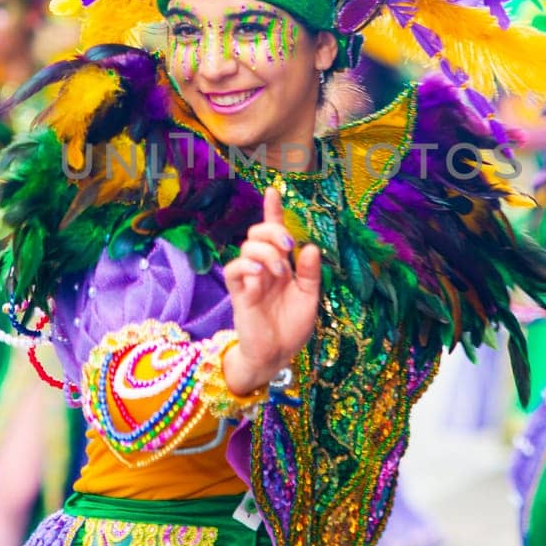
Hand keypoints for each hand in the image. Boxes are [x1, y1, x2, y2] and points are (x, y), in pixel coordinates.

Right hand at [222, 187, 321, 393]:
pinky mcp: (239, 293)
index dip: (273, 211)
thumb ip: (310, 273)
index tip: (273, 191)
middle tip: (288, 247)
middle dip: (272, 230)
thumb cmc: (291, 326)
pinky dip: (248, 265)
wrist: (277, 355)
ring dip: (267, 253)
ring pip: (247, 247)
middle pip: (257, 233)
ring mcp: (249, 279)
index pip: (274, 233)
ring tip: (280, 273)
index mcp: (281, 266)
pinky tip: (260, 274)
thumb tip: (311, 247)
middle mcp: (264, 268)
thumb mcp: (310, 298)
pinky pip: (235, 269)